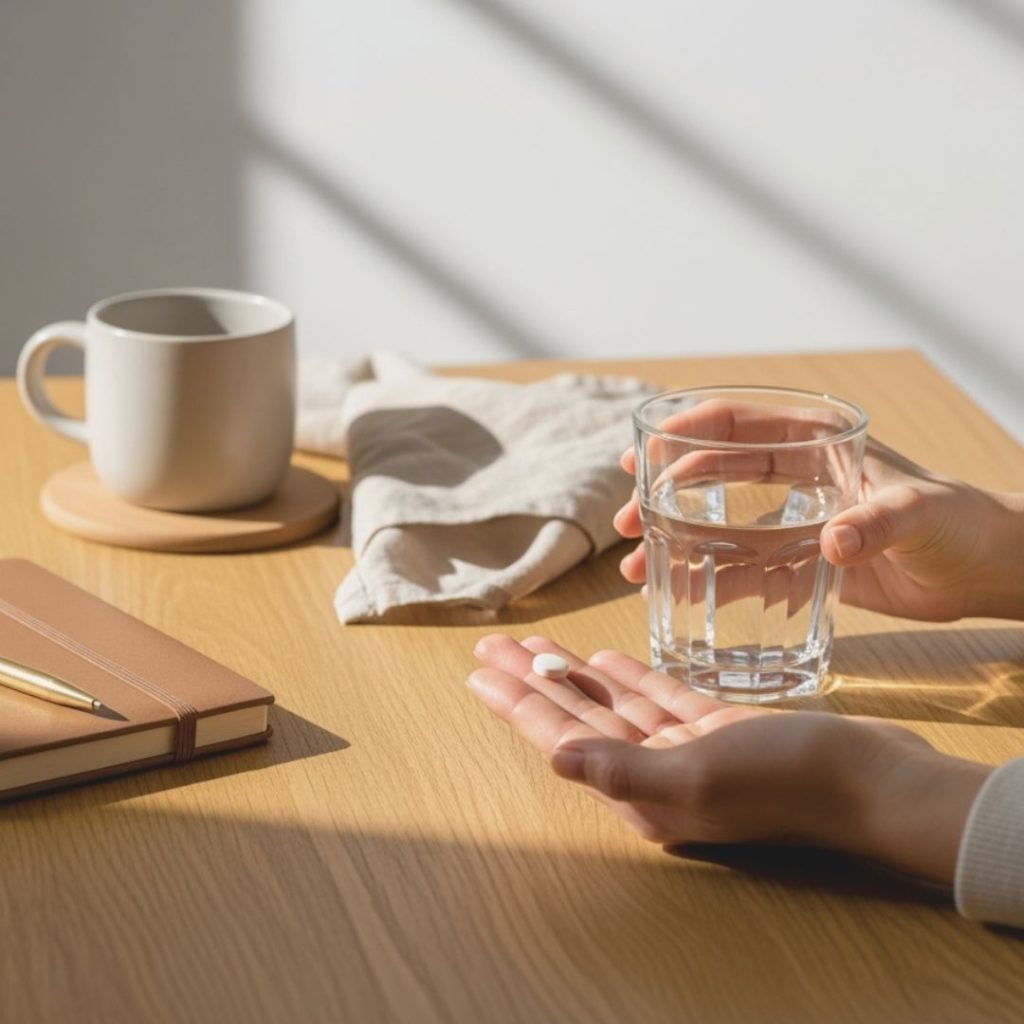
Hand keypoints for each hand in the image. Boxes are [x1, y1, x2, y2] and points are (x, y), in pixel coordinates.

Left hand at [468, 635, 990, 882]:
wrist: (870, 779)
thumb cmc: (787, 779)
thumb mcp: (700, 775)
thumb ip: (625, 769)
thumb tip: (556, 758)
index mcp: (642, 791)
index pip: (563, 737)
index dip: (518, 702)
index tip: (480, 672)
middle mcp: (656, 774)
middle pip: (579, 717)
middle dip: (533, 680)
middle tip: (492, 646)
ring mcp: (688, 751)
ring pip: (615, 705)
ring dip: (573, 674)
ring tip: (535, 646)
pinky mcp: (718, 731)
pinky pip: (659, 699)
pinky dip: (629, 679)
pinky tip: (603, 660)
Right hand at [616, 410, 1023, 620]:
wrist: (986, 570)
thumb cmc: (960, 522)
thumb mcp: (919, 512)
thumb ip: (876, 521)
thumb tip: (832, 545)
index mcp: (817, 442)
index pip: (738, 424)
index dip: (685, 431)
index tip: (642, 450)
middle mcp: (798, 477)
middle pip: (712, 473)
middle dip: (662, 490)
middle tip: (626, 516)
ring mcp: (795, 520)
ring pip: (718, 522)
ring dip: (673, 537)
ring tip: (634, 562)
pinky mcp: (801, 561)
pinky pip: (744, 566)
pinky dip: (708, 576)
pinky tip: (675, 589)